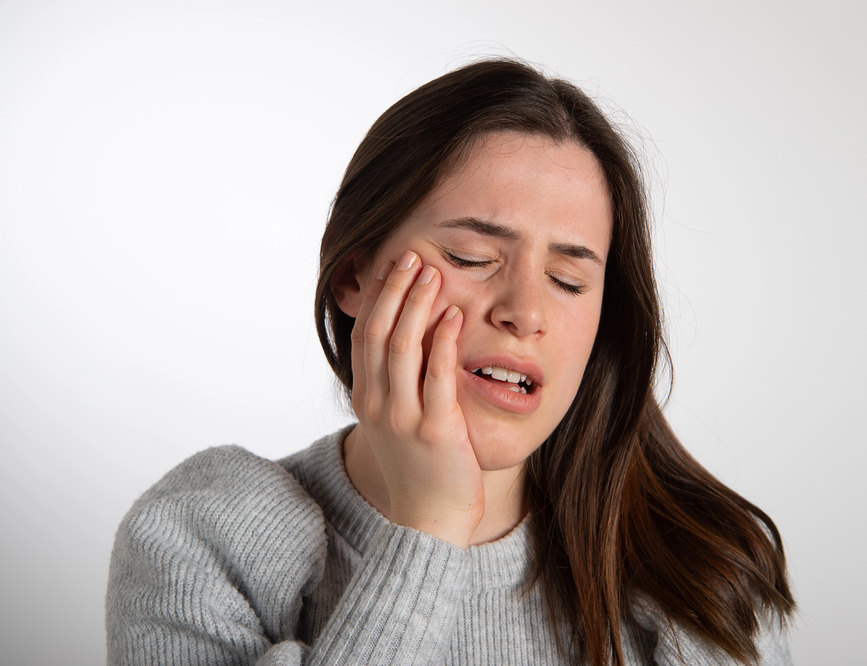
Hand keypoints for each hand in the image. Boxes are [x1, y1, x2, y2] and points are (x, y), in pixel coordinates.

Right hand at [350, 250, 484, 548]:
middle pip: (378, 332)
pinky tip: (453, 316)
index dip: (377, 297)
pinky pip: (436, 376)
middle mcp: (377, 404)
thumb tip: (412, 338)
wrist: (429, 520)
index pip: (365, 334)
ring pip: (402, 347)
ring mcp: (403, 417)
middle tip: (411, 256)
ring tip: (431, 273)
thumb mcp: (396, 421)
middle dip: (394, 290)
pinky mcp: (435, 429)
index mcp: (366, 398)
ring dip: (416, 305)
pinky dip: (443, 341)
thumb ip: (397, 383)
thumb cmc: (420, 468)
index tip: (392, 265)